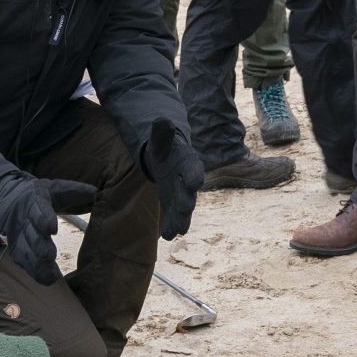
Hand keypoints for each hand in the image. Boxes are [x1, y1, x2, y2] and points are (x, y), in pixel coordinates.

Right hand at [0, 175, 99, 285]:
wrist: (11, 199)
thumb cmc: (42, 196)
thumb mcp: (56, 188)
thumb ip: (76, 191)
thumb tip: (96, 192)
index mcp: (33, 199)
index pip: (37, 208)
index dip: (43, 218)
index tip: (52, 228)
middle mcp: (22, 218)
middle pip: (30, 233)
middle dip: (39, 245)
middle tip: (49, 255)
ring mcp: (17, 235)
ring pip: (25, 251)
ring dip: (36, 264)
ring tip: (51, 274)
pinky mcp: (16, 250)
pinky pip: (24, 263)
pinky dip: (34, 272)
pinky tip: (48, 280)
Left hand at [140, 118, 203, 240]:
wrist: (168, 156)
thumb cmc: (165, 144)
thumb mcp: (161, 135)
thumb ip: (162, 130)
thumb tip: (162, 120)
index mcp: (188, 161)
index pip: (194, 168)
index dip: (194, 175)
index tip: (195, 182)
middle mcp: (189, 180)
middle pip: (190, 192)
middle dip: (187, 200)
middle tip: (185, 209)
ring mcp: (182, 193)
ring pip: (184, 208)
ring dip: (181, 219)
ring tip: (178, 230)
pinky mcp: (174, 203)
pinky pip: (174, 216)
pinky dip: (172, 226)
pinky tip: (168, 236)